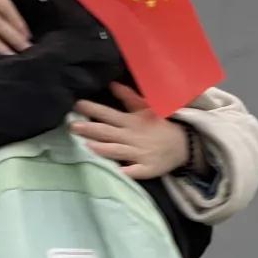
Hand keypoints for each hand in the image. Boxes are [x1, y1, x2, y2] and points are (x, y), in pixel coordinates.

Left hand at [72, 83, 189, 180]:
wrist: (184, 144)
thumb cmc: (160, 125)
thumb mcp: (146, 108)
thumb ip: (128, 97)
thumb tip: (112, 84)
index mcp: (131, 121)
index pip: (109, 114)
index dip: (93, 109)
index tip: (77, 105)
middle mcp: (132, 137)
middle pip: (108, 132)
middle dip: (90, 129)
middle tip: (72, 126)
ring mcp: (139, 153)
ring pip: (118, 151)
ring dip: (103, 148)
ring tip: (87, 145)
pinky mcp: (147, 168)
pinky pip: (135, 171)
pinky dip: (126, 172)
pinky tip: (115, 173)